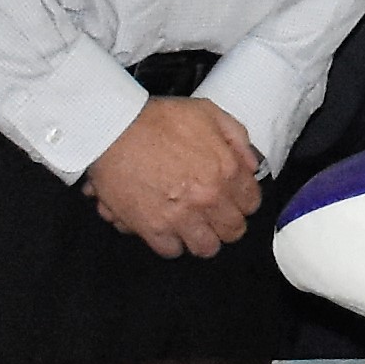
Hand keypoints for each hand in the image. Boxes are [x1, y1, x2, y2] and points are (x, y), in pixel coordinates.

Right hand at [83, 94, 263, 259]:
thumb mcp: (208, 112)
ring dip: (202, 237)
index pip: (251, 204)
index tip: (232, 198)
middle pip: (233, 230)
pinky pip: (172, 251)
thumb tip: (251, 165)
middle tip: (213, 214)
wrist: (113, 129)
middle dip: (226, 222)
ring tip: (193, 226)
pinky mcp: (153, 228)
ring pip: (206, 248)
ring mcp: (181, 217)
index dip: (242, 200)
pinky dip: (171, 242)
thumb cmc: (156, 119)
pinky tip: (168, 227)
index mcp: (225, 170)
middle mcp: (207, 198)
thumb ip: (236, 138)